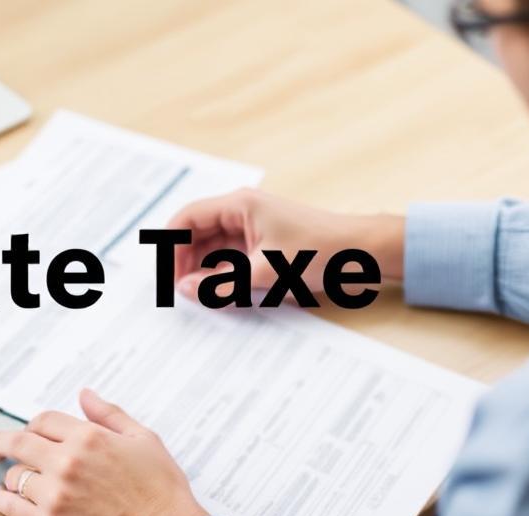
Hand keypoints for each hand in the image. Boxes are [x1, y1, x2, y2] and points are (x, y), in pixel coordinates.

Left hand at [0, 389, 208, 515]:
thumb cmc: (162, 493)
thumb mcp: (144, 439)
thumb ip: (110, 414)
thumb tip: (86, 395)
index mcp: (89, 437)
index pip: (43, 421)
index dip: (33, 425)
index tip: (28, 432)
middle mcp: (67, 462)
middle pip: (17, 443)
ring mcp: (55, 495)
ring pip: (13, 476)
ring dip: (11, 475)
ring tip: (13, 479)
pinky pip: (11, 508)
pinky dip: (1, 500)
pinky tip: (1, 498)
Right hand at [168, 188, 404, 300]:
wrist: (363, 253)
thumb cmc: (321, 251)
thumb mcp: (265, 272)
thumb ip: (221, 284)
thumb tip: (186, 289)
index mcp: (240, 205)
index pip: (187, 218)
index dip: (170, 245)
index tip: (165, 273)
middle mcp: (243, 212)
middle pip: (197, 234)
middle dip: (185, 261)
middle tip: (178, 292)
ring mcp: (254, 228)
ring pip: (213, 249)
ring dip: (203, 271)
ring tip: (197, 296)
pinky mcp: (264, 245)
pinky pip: (231, 259)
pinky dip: (222, 275)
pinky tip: (219, 294)